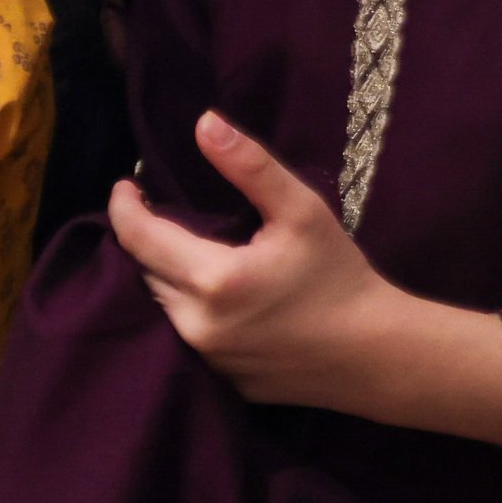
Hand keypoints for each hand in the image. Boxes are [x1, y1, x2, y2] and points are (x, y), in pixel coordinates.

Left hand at [107, 111, 405, 402]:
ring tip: (180, 245)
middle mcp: (197, 325)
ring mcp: (207, 359)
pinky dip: (188, 308)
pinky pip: (186, 335)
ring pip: (161, 305)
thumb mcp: (302, 211)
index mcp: (213, 280)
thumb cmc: (340, 276)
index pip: (138, 237)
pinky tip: (213, 292)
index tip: (126, 185)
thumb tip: (203, 123)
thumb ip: (250, 165)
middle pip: (144, 272)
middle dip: (144, 239)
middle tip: (158, 211)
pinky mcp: (220, 379)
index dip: (124, 207)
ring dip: (164, 274)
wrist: (377, 352)